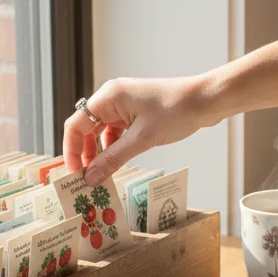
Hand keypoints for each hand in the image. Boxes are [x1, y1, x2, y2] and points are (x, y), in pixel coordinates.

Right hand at [63, 75, 219, 185]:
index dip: (71, 151)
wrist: (205, 100)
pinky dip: (114, 148)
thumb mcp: (142, 139)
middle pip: (86, 128)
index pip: (76, 125)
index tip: (73, 174)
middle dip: (85, 154)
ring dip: (100, 153)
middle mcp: (112, 97)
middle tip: (86, 180)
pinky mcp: (135, 111)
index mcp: (108, 97)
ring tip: (100, 176)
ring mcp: (124, 104)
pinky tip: (116, 163)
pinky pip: (116, 131)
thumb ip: (113, 159)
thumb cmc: (176, 111)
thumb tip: (91, 178)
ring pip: (101, 132)